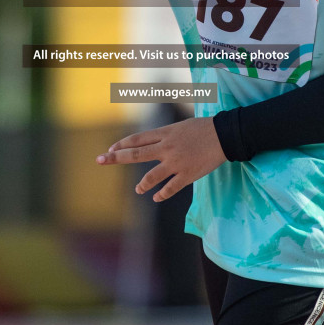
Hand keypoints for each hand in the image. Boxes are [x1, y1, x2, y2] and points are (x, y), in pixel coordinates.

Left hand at [96, 116, 225, 201]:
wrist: (224, 135)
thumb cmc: (204, 128)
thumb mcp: (180, 126)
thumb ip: (166, 135)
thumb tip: (154, 142)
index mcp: (164, 134)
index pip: (136, 139)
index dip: (121, 144)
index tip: (109, 149)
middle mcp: (166, 148)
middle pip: (135, 154)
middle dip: (114, 157)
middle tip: (99, 159)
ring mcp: (175, 162)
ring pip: (151, 176)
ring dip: (141, 184)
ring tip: (138, 189)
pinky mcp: (187, 174)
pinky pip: (170, 188)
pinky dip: (161, 194)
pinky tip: (155, 197)